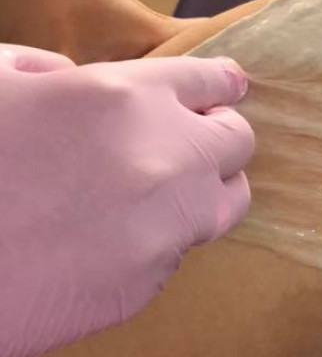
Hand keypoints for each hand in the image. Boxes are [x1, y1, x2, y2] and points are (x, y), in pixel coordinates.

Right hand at [0, 44, 254, 356]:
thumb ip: (48, 69)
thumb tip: (74, 81)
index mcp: (125, 97)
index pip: (211, 81)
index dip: (219, 84)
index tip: (227, 89)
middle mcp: (165, 161)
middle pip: (237, 141)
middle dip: (217, 135)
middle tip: (190, 139)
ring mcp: (164, 231)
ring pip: (225, 203)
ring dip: (204, 189)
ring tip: (163, 191)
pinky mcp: (147, 287)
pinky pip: (176, 253)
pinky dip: (156, 240)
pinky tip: (106, 240)